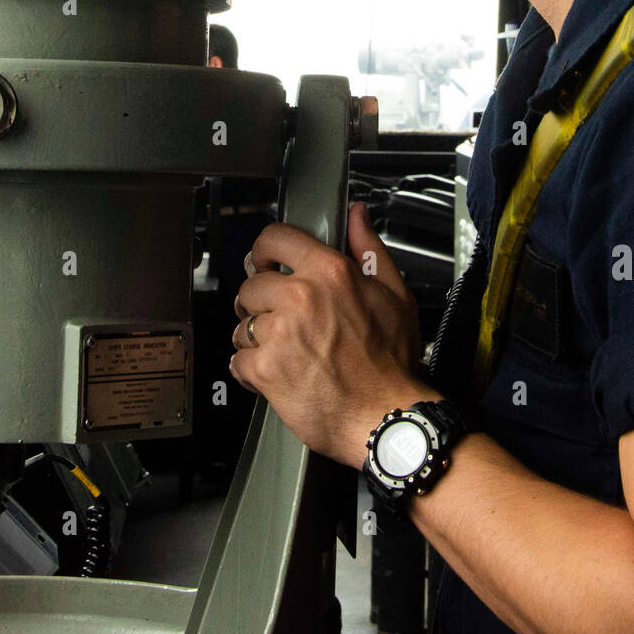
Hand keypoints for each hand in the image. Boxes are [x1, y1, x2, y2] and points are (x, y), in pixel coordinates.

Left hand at [230, 201, 440, 466]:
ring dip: (254, 337)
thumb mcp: (395, 294)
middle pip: (251, 284)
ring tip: (283, 351)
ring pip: (241, 323)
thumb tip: (357, 216)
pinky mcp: (264, 369)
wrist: (385, 418)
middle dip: (261, 302)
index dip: (265, 251)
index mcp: (330, 272)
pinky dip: (251, 370)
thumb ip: (369, 249)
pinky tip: (276, 373)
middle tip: (279, 319)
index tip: (264, 262)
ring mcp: (279, 334)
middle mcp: (300, 298)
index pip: (274, 239)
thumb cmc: (391, 363)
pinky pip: (238, 360)